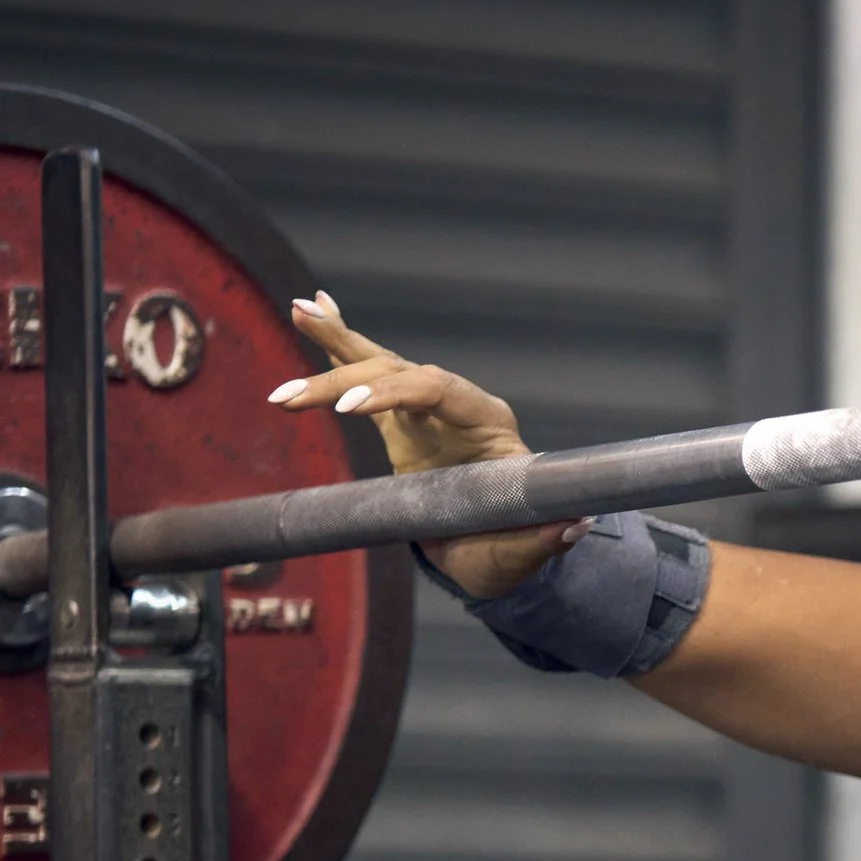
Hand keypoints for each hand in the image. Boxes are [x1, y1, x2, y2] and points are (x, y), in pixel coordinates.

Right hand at [268, 292, 573, 597]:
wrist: (494, 548)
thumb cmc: (507, 548)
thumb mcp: (522, 552)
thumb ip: (541, 540)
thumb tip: (572, 527)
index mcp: (491, 425)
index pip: (439, 390)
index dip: (396, 393)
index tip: (351, 409)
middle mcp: (458, 405)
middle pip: (398, 373)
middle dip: (343, 380)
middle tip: (289, 399)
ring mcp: (428, 408)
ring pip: (380, 363)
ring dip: (334, 343)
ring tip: (299, 311)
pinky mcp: (401, 417)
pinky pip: (367, 372)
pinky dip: (338, 343)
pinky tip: (309, 309)